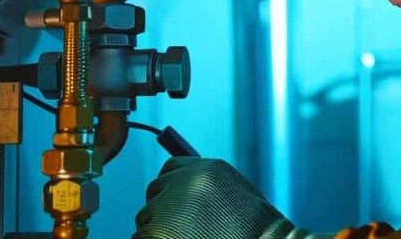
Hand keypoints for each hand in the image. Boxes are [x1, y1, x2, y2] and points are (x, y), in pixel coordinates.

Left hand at [134, 157, 298, 238]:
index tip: (174, 203)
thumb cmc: (258, 232)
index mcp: (206, 169)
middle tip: (180, 230)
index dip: (171, 188)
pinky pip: (142, 237)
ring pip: (146, 217)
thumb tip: (181, 195)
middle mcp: (185, 181)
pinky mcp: (160, 228)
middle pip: (155, 191)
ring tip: (188, 238)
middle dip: (162, 210)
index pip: (170, 169)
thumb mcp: (237, 196)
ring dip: (158, 231)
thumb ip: (208, 190)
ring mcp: (171, 205)